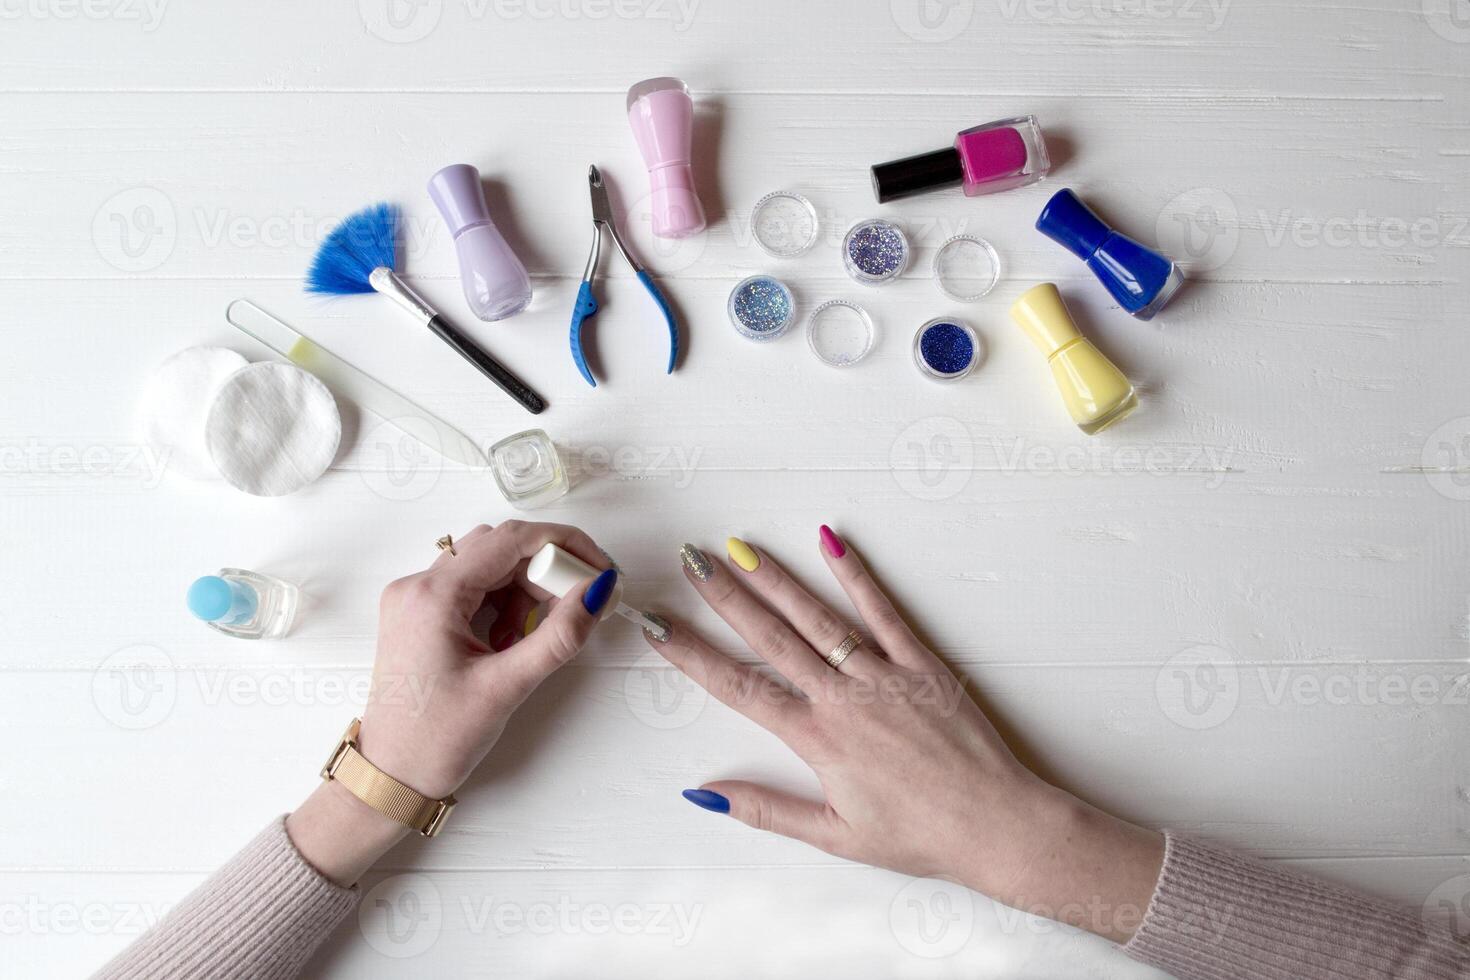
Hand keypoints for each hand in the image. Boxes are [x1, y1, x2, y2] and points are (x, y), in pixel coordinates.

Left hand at [288, 520, 615, 884]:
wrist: (389, 775)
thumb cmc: (436, 739)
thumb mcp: (507, 687)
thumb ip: (558, 636)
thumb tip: (597, 592)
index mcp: (433, 596)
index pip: (509, 540)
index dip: (563, 545)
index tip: (599, 567)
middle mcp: (418, 586)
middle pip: (499, 548)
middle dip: (544, 572)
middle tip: (575, 607)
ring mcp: (415, 599)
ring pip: (488, 567)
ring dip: (523, 591)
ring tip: (532, 640)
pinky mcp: (420, 615)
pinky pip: (472, 588)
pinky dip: (502, 605)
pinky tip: (509, 642)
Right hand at [646, 528, 1163, 942]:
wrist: (995, 824)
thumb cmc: (917, 836)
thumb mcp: (833, 836)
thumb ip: (765, 809)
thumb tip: (703, 794)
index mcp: (817, 740)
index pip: (739, 687)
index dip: (692, 654)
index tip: (659, 626)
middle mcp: (843, 699)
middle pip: (771, 638)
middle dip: (726, 597)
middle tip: (691, 562)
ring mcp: (884, 675)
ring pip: (818, 618)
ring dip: (775, 580)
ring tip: (739, 547)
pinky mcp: (922, 663)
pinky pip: (883, 611)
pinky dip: (856, 574)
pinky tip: (829, 541)